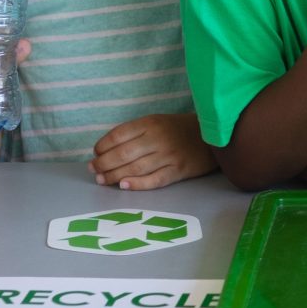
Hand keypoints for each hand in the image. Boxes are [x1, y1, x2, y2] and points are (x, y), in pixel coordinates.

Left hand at [91, 112, 216, 188]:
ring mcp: (169, 156)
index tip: (95, 153)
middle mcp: (158, 138)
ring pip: (135, 168)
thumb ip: (135, 132)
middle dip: (104, 163)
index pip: (119, 135)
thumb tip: (106, 149)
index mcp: (151, 123)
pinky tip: (123, 186)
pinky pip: (154, 180)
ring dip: (114, 176)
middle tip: (93, 170)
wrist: (213, 135)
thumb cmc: (179, 129)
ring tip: (102, 180)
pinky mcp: (178, 171)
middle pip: (124, 154)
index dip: (103, 146)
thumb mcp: (157, 121)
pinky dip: (137, 184)